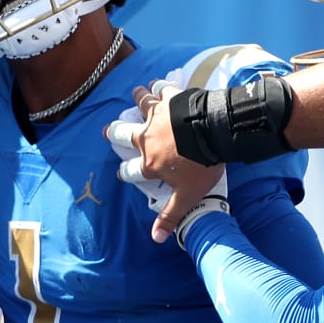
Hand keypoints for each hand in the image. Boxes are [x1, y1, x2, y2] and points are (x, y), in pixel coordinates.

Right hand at [105, 83, 228, 243]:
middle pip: (123, 134)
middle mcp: (146, 138)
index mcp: (150, 163)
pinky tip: (156, 84)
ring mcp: (157, 115)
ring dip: (136, 100)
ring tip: (134, 95)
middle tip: (109, 131)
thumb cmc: (201, 166)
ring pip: (140, 105)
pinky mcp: (170, 98)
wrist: (214, 133)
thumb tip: (156, 239)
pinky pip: (160, 89)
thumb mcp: (187, 196)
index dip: (125, 173)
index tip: (123, 173)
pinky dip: (157, 87)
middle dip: (114, 133)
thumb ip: (171, 215)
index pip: (130, 171)